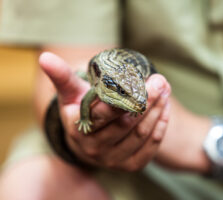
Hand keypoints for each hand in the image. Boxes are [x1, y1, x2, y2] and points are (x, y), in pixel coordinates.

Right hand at [39, 52, 170, 170]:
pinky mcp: (130, 165)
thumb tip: (45, 57)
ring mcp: (113, 160)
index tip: (144, 80)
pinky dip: (161, 127)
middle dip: (147, 101)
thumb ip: (61, 76)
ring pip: (141, 134)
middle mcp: (94, 148)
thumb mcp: (70, 93)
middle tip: (160, 81)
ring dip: (157, 111)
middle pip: (127, 123)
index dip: (127, 97)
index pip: (106, 113)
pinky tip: (165, 109)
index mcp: (79, 129)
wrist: (86, 139)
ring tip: (165, 91)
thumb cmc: (80, 110)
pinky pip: (150, 147)